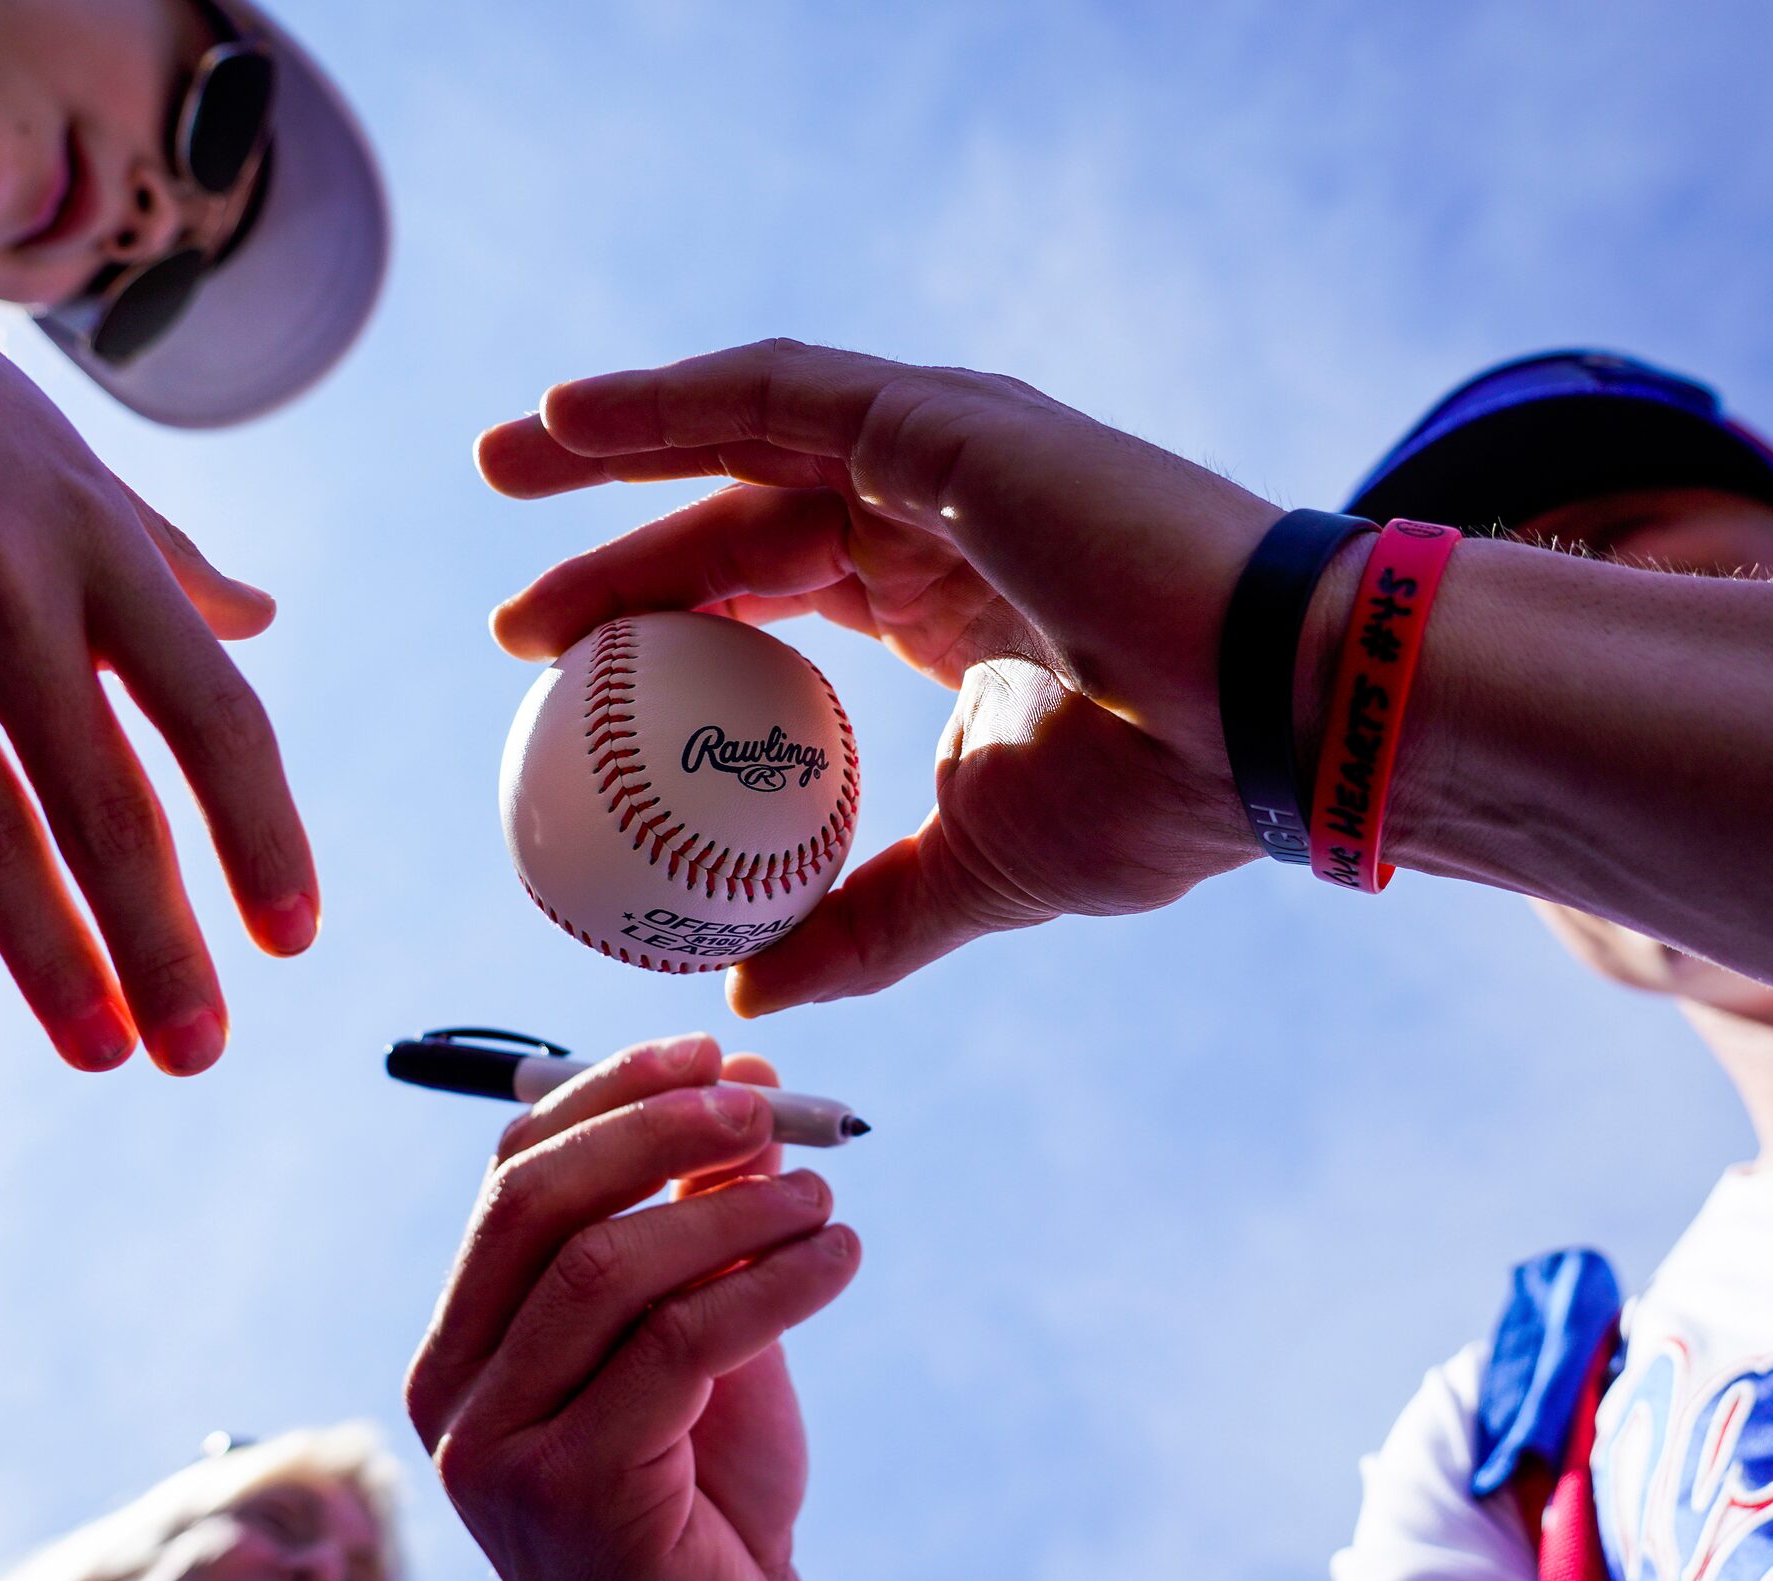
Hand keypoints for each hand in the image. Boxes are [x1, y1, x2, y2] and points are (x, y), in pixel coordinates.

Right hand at [0, 179, 309, 1076]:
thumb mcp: (49, 443)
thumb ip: (158, 549)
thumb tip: (261, 617)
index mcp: (93, 538)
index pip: (214, 719)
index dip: (262, 839)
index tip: (294, 938)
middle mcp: (5, 588)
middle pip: (112, 805)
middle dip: (166, 944)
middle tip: (202, 1051)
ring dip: (55, 960)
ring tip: (104, 1050)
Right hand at [406, 1037, 859, 1580]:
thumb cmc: (710, 1499)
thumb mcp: (701, 1336)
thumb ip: (700, 1222)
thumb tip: (742, 1073)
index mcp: (464, 1343)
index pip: (510, 1178)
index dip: (608, 1096)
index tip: (710, 1048)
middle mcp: (452, 1393)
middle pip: (536, 1207)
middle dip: (656, 1131)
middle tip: (764, 1103)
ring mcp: (496, 1453)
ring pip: (603, 1272)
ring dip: (729, 1208)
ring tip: (823, 1192)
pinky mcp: (569, 1499)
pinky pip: (674, 1349)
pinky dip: (768, 1283)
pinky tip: (837, 1260)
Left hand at [480, 339, 1285, 1014]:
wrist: (1270, 727)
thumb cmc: (1156, 798)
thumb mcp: (974, 874)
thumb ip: (864, 924)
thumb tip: (754, 996)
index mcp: (948, 606)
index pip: (775, 598)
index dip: (667, 627)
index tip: (561, 684)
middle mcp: (939, 516)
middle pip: (740, 516)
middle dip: (617, 552)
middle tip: (511, 622)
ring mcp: (944, 455)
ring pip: (743, 432)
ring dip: (612, 448)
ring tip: (502, 464)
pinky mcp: (943, 419)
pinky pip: (776, 393)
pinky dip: (667, 401)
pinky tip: (572, 418)